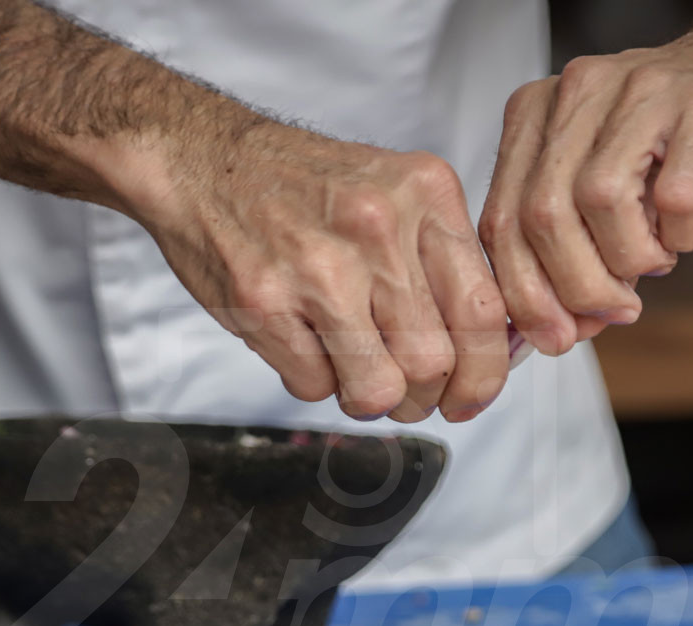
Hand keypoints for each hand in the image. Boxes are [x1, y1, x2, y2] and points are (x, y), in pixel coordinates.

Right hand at [128, 116, 508, 422]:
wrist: (203, 159)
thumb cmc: (300, 187)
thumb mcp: (394, 195)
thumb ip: (443, 263)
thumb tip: (489, 350)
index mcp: (424, 194)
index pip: (482, 313)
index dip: (483, 374)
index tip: (470, 396)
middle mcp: (378, 227)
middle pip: (432, 363)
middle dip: (421, 397)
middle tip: (404, 390)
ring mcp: (318, 266)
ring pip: (378, 388)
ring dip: (368, 398)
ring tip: (352, 371)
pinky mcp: (264, 301)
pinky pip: (314, 386)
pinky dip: (313, 381)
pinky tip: (303, 342)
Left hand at [479, 16, 692, 354]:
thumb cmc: (669, 140)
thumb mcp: (601, 185)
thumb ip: (569, 248)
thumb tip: (560, 330)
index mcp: (535, 113)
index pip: (502, 219)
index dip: (525, 294)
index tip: (556, 337)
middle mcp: (577, 92)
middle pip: (543, 215)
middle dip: (576, 286)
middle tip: (615, 311)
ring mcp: (640, 90)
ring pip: (600, 200)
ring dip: (629, 258)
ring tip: (655, 261)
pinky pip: (676, 195)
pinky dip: (682, 235)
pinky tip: (689, 232)